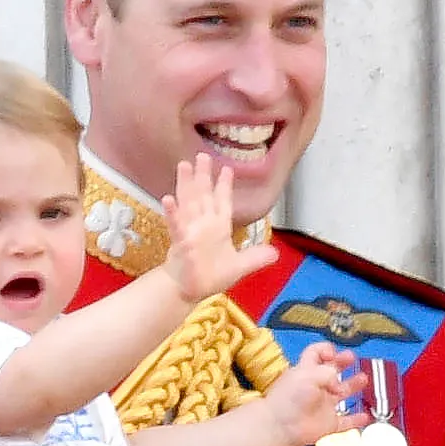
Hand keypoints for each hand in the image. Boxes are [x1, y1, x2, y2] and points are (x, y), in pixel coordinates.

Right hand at [161, 153, 278, 301]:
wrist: (190, 290)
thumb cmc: (210, 276)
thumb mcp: (239, 267)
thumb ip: (256, 257)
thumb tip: (276, 253)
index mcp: (218, 227)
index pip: (223, 202)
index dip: (225, 186)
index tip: (227, 169)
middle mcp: (204, 224)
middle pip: (204, 195)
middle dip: (204, 175)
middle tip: (202, 155)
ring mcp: (191, 230)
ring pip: (189, 202)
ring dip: (186, 184)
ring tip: (184, 165)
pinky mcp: (181, 241)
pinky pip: (176, 224)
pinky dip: (172, 212)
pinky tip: (167, 199)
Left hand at [263, 342, 369, 445]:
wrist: (282, 427)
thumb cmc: (289, 398)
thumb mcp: (308, 374)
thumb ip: (328, 373)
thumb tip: (338, 382)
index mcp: (307, 371)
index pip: (316, 354)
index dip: (325, 350)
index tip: (333, 352)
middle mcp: (316, 387)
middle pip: (332, 370)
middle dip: (343, 362)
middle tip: (352, 358)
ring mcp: (323, 406)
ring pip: (342, 394)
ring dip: (353, 386)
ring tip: (364, 379)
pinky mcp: (328, 424)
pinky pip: (346, 422)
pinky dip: (357, 420)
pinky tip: (366, 416)